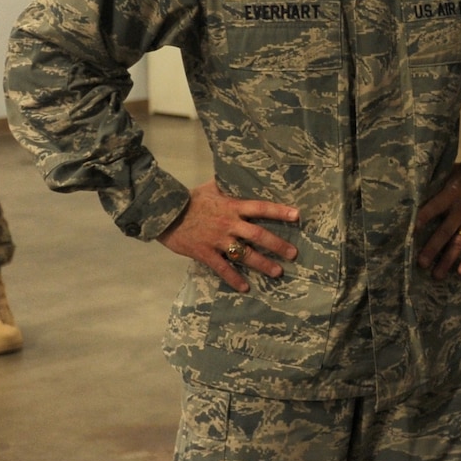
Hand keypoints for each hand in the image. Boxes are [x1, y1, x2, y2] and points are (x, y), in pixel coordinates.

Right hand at [161, 180, 299, 293]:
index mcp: (232, 206)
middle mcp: (228, 224)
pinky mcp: (204, 253)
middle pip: (258, 235)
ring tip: (278, 272)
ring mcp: (217, 240)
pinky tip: (245, 288)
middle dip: (278, 245)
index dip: (279, 211)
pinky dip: (234, 279)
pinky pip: (222, 268)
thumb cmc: (189, 200)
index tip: (297, 216)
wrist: (163, 213)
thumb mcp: (210, 188)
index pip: (260, 208)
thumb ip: (228, 185)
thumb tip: (240, 172)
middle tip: (293, 254)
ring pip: (244, 254)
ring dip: (262, 264)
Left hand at [415, 166, 460, 278]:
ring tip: (436, 276)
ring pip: (459, 243)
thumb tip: (415, 186)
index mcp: (451, 195)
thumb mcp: (454, 172)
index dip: (421, 219)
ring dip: (447, 260)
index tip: (407, 232)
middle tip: (421, 263)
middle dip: (432, 248)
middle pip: (444, 232)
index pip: (433, 207)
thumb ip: (438, 181)